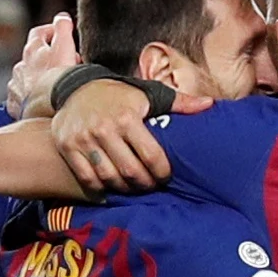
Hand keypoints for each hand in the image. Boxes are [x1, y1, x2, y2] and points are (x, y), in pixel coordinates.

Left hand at [6, 14, 78, 116]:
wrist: (46, 113)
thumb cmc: (57, 82)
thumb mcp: (64, 48)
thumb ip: (63, 29)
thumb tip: (62, 17)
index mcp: (32, 51)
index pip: (39, 33)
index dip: (51, 31)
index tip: (61, 34)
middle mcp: (21, 66)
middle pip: (33, 57)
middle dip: (47, 59)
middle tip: (65, 65)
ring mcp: (16, 86)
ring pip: (28, 78)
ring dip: (40, 79)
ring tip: (55, 87)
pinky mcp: (16, 104)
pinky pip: (23, 97)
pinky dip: (32, 97)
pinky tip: (43, 103)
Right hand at [52, 79, 209, 195]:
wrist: (75, 88)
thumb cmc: (120, 95)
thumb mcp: (149, 93)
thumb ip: (179, 103)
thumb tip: (210, 105)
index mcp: (127, 116)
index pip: (152, 157)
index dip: (162, 173)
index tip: (166, 176)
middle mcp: (103, 128)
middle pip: (131, 172)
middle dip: (146, 184)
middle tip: (151, 185)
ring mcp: (83, 139)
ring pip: (109, 178)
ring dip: (125, 188)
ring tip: (134, 186)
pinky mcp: (67, 147)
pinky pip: (87, 179)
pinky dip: (101, 188)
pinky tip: (112, 187)